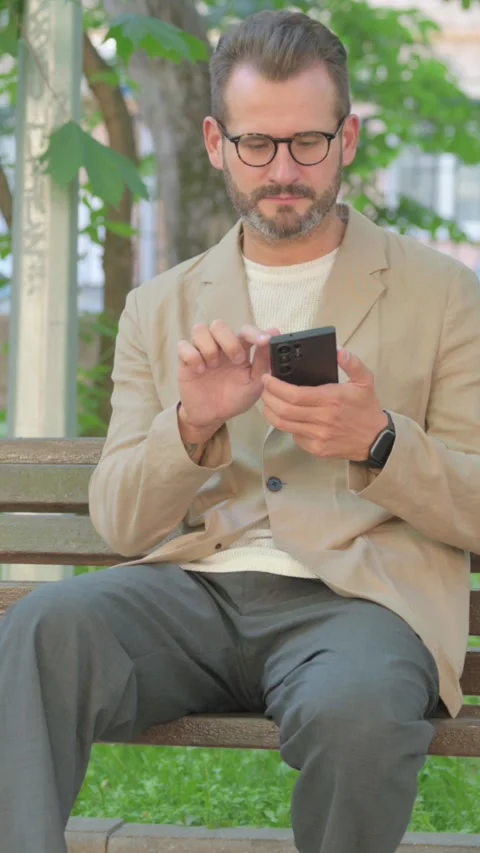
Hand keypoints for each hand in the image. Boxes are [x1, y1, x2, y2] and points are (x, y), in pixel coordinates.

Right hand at [178, 320, 279, 438]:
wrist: (213, 417)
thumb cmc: (234, 398)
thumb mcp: (255, 383)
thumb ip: (264, 360)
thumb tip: (274, 334)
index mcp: (238, 348)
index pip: (244, 330)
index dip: (254, 332)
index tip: (265, 341)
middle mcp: (219, 346)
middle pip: (219, 325)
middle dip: (229, 340)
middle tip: (237, 360)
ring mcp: (201, 352)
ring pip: (199, 329)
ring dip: (209, 346)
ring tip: (213, 366)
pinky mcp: (185, 361)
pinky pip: (183, 346)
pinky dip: (192, 356)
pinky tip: (200, 371)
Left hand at [261, 348, 387, 460]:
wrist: (375, 439)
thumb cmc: (366, 408)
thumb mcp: (365, 380)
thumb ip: (352, 363)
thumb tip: (338, 350)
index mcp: (331, 400)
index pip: (294, 394)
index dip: (275, 386)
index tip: (267, 378)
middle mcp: (322, 419)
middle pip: (283, 410)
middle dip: (268, 397)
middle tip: (264, 387)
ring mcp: (318, 437)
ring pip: (283, 425)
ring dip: (270, 412)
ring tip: (268, 401)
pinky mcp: (316, 449)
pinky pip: (293, 436)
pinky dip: (285, 425)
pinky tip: (286, 416)